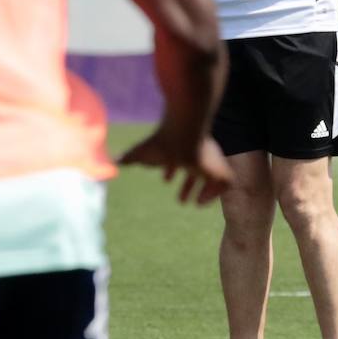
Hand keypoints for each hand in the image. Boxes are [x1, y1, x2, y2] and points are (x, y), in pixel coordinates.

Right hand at [118, 126, 232, 204]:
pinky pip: (225, 185)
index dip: (173, 169)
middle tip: (181, 200)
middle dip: (189, 184)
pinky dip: (214, 194)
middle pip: (198, 168)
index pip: (180, 157)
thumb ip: (128, 158)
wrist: (183, 135)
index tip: (166, 180)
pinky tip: (199, 201)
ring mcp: (213, 161)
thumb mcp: (142, 153)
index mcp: (183, 146)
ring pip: (213, 176)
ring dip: (203, 190)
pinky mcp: (221, 170)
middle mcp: (200, 152)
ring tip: (193, 203)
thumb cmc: (162, 143)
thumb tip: (113, 161)